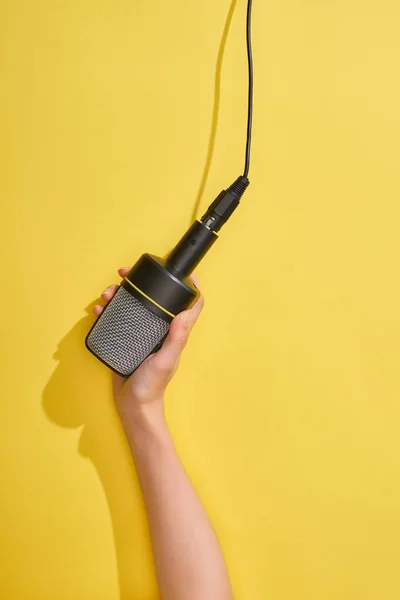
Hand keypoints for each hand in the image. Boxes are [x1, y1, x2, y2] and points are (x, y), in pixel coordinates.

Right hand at [93, 267, 203, 431]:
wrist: (132, 405)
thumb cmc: (152, 386)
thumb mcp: (165, 361)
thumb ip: (176, 339)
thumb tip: (184, 313)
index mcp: (173, 332)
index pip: (188, 306)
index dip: (189, 287)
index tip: (180, 272)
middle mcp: (158, 329)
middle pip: (154, 298)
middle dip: (139, 283)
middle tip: (123, 274)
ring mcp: (141, 333)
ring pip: (132, 305)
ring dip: (118, 294)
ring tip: (106, 293)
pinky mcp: (125, 339)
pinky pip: (116, 320)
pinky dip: (106, 311)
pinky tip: (98, 310)